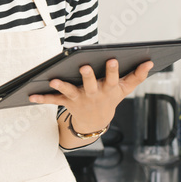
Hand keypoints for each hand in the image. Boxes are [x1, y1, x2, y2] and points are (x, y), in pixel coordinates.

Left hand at [29, 58, 153, 132]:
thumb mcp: (125, 89)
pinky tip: (30, 96)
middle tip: (84, 66)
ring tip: (53, 79)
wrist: (96, 122)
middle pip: (90, 84)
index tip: (112, 59)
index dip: (112, 70)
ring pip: (70, 91)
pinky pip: (53, 100)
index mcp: (108, 89)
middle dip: (87, 76)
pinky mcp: (67, 102)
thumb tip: (150, 61)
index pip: (112, 78)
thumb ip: (137, 75)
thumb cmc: (111, 97)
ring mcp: (79, 99)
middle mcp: (93, 94)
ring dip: (61, 86)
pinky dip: (42, 98)